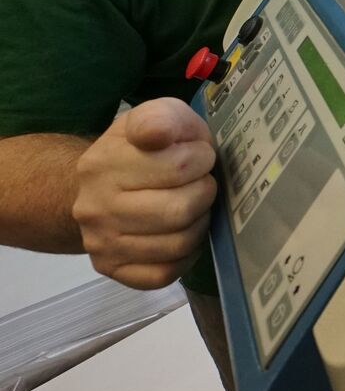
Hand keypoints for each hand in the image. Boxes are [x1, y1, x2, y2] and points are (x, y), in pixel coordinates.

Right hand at [72, 98, 217, 289]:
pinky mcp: (112, 269)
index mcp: (103, 163)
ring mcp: (100, 242)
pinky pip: (164, 274)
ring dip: (200, 222)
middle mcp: (94, 207)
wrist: (102, 184)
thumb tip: (156, 134)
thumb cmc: (142, 148)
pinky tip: (184, 233)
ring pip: (176, 244)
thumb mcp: (153, 116)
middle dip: (204, 192)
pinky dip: (186, 255)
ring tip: (195, 205)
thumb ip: (160, 118)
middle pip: (179, 210)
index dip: (202, 158)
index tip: (199, 154)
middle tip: (202, 182)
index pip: (179, 167)